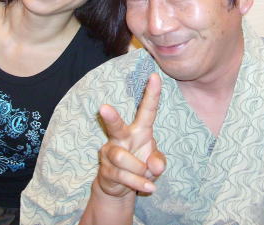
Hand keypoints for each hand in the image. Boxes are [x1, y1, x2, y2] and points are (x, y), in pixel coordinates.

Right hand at [96, 73, 165, 197]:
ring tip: (147, 176)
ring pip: (122, 157)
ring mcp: (111, 152)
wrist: (120, 186)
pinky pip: (123, 175)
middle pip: (115, 125)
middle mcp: (122, 137)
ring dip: (139, 170)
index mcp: (139, 130)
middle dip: (110, 117)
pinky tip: (148, 187)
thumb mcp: (155, 162)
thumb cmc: (140, 165)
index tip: (155, 76)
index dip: (152, 93)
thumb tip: (155, 166)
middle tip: (103, 107)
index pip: (147, 110)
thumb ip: (159, 161)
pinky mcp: (106, 169)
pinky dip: (138, 182)